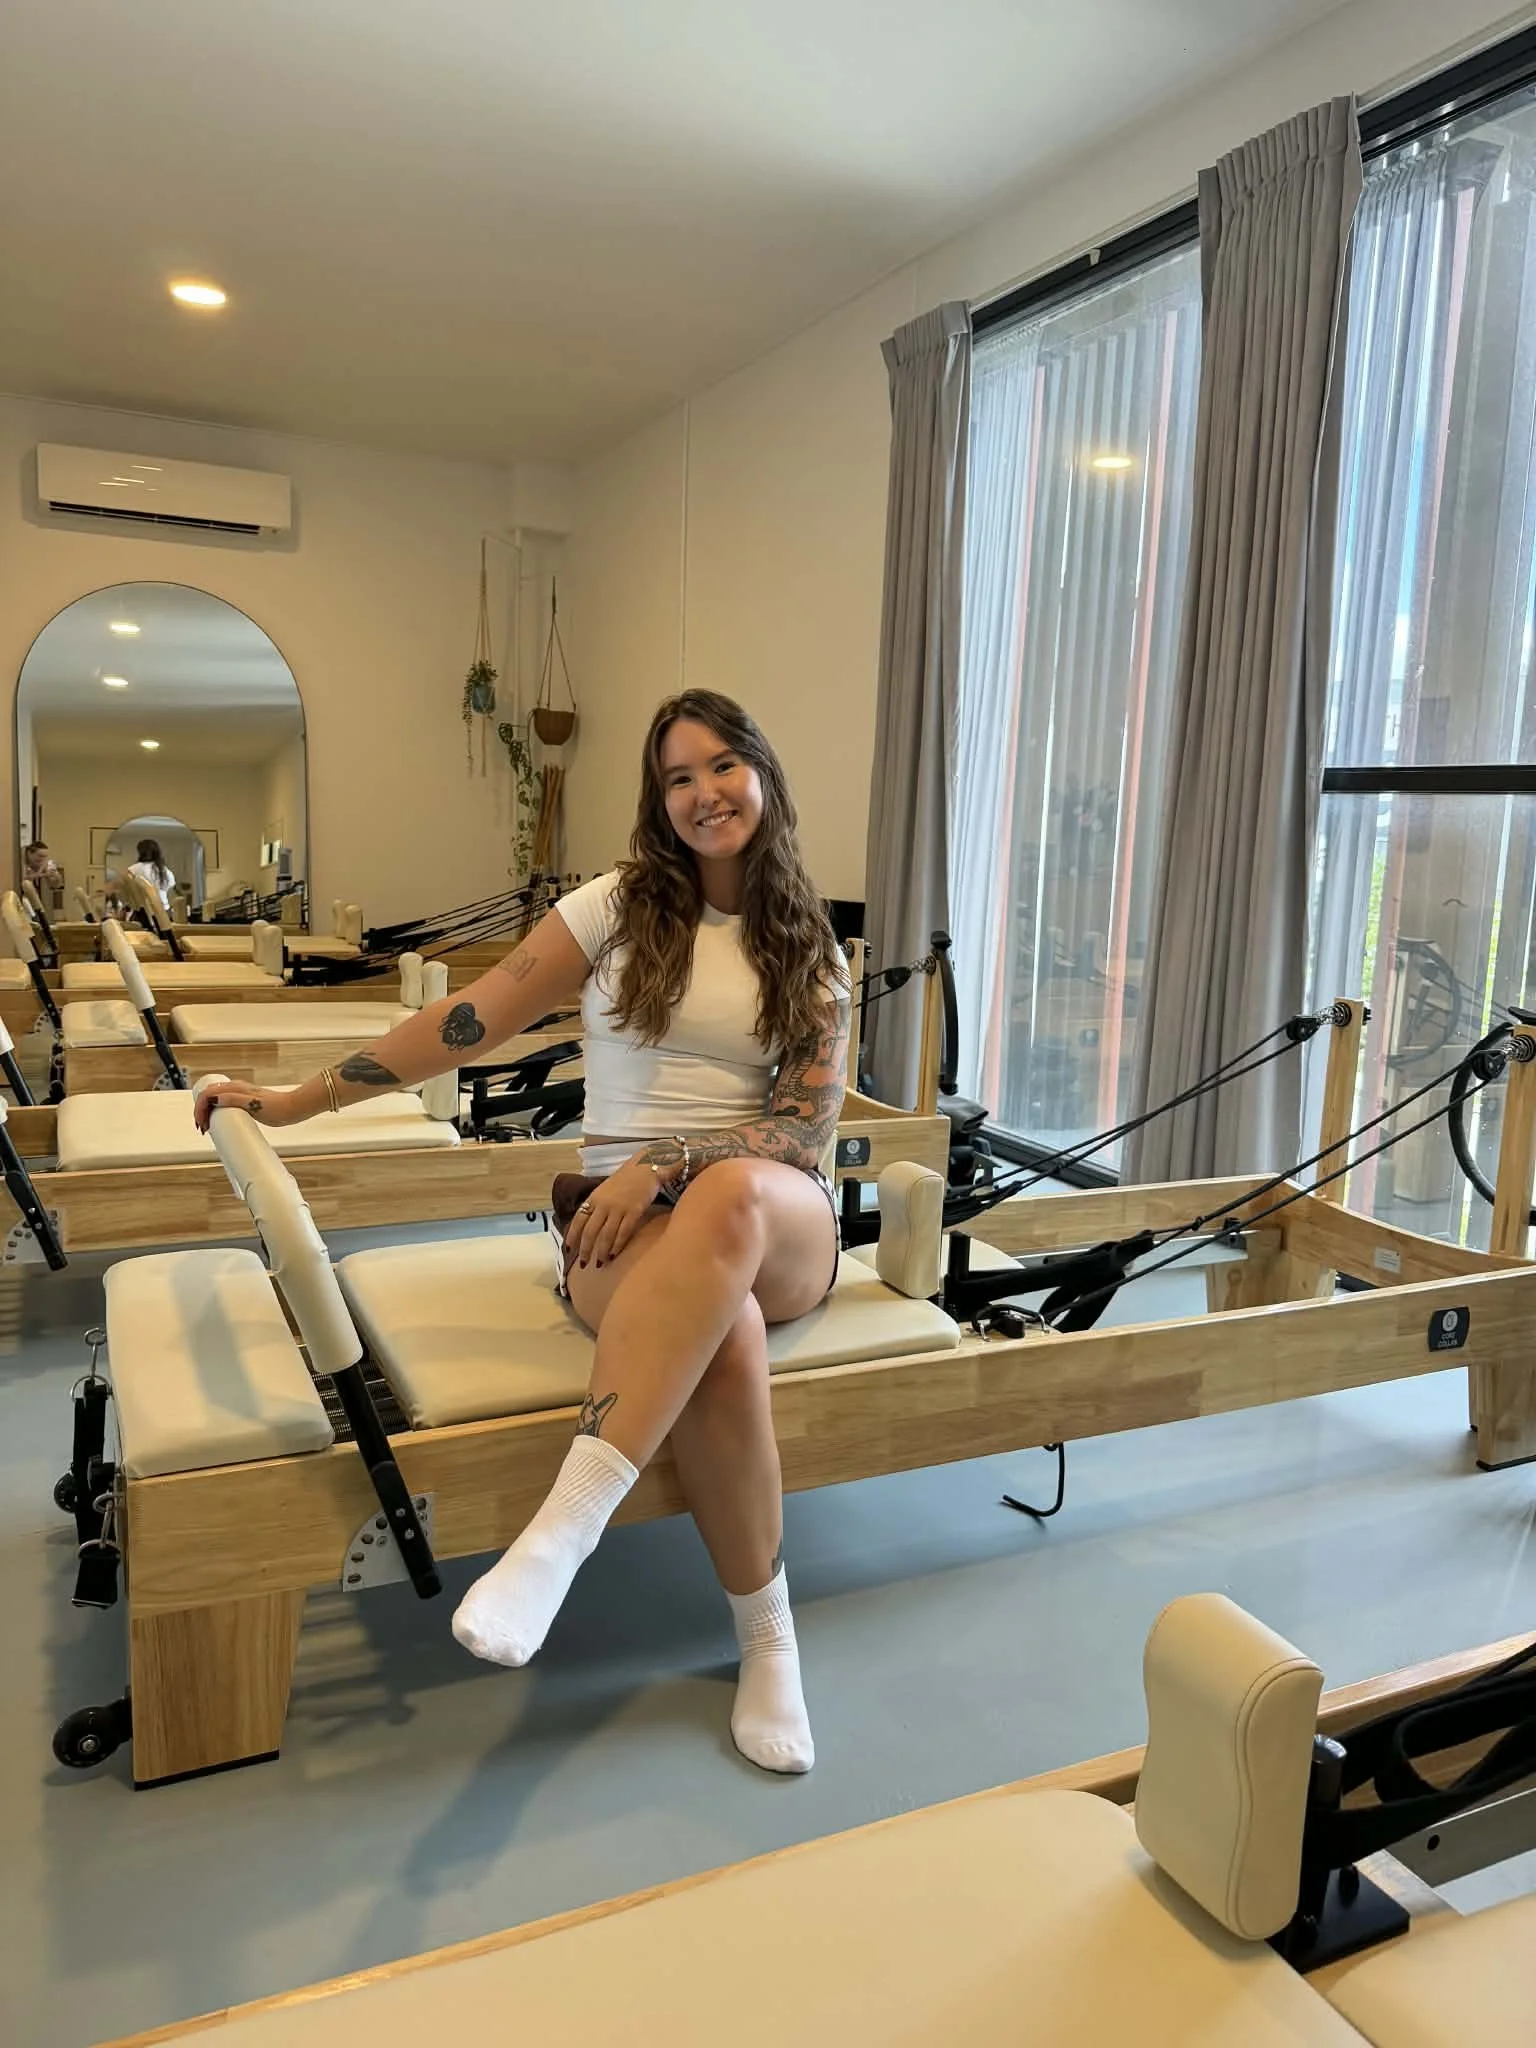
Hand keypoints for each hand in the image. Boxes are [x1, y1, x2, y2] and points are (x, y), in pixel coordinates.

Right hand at [193, 1080, 309, 1134]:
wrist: (294, 1108)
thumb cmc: (277, 1107)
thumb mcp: (253, 1104)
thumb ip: (234, 1099)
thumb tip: (214, 1099)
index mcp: (235, 1087)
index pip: (207, 1094)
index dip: (199, 1109)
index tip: (201, 1124)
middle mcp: (236, 1088)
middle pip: (208, 1096)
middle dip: (200, 1111)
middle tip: (202, 1128)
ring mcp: (241, 1094)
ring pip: (215, 1099)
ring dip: (207, 1112)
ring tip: (207, 1127)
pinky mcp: (246, 1101)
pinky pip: (224, 1103)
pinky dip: (216, 1111)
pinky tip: (219, 1121)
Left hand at [562, 1159, 667, 1269]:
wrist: (646, 1167)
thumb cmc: (626, 1180)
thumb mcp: (605, 1190)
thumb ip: (596, 1205)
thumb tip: (586, 1225)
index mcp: (594, 1198)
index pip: (578, 1220)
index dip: (572, 1236)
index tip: (568, 1250)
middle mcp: (603, 1204)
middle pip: (590, 1232)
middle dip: (585, 1250)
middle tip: (584, 1264)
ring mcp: (618, 1208)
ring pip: (605, 1235)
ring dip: (601, 1252)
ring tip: (599, 1264)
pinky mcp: (634, 1211)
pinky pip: (623, 1232)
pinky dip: (617, 1246)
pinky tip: (613, 1255)